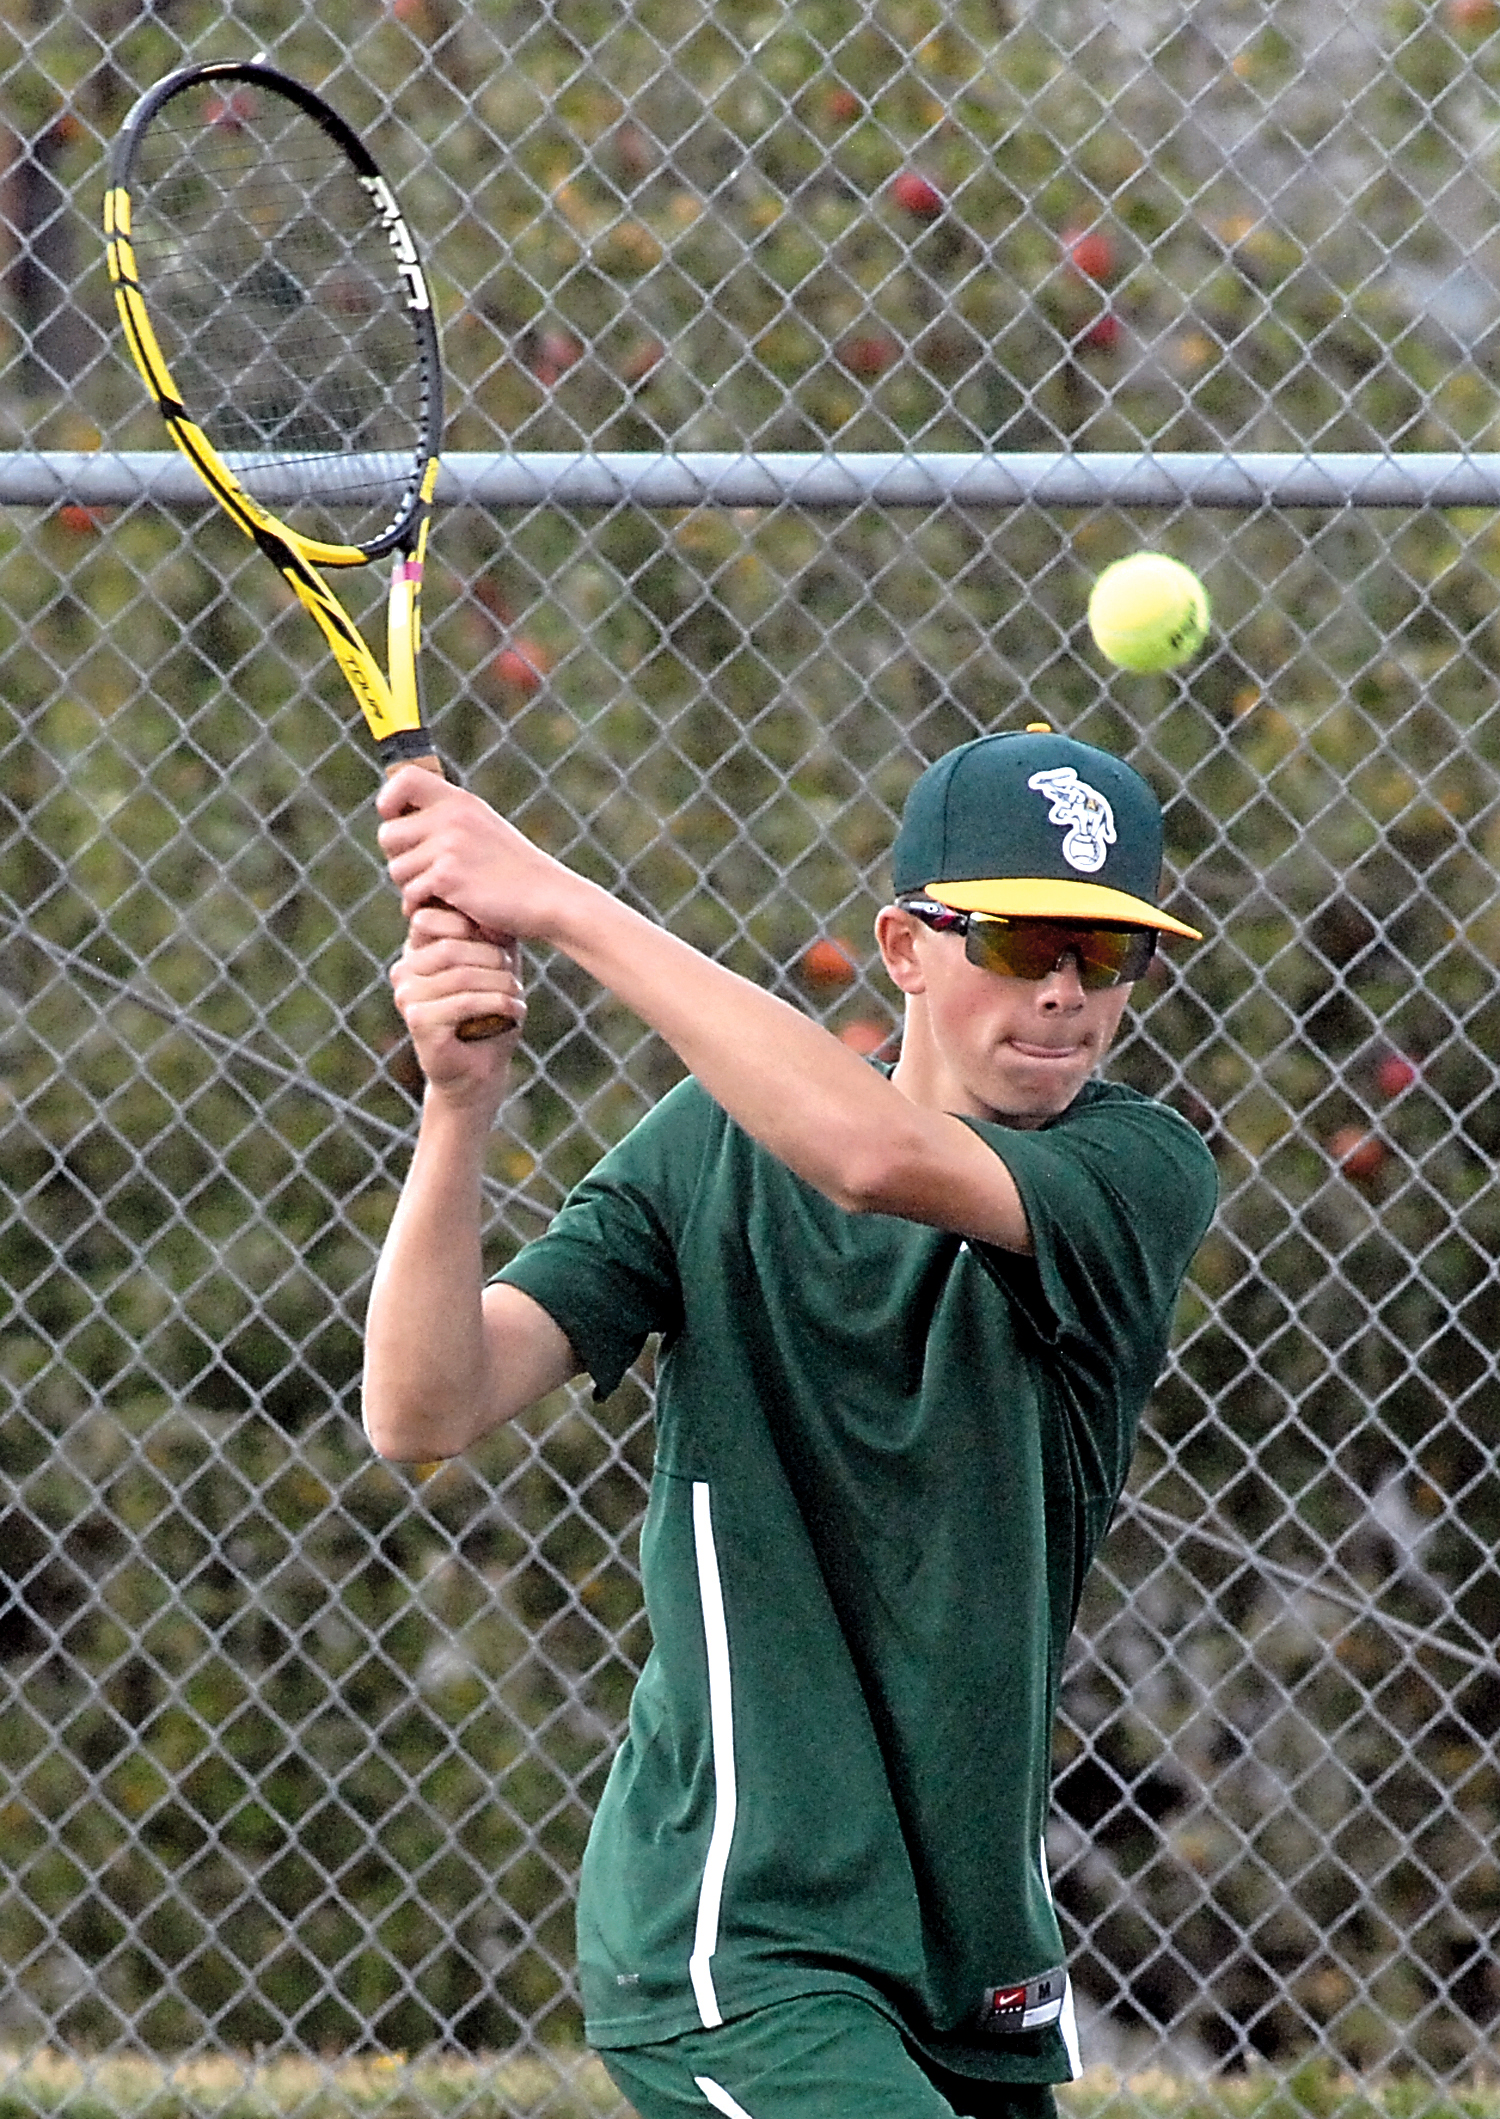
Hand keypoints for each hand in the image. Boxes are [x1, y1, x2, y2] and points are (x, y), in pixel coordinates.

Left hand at [376, 768, 572, 941]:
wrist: (548, 898)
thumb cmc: (515, 873)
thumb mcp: (484, 831)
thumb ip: (448, 823)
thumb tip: (397, 824)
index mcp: (461, 801)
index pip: (405, 778)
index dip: (389, 799)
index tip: (395, 820)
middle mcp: (452, 817)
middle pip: (388, 834)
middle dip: (400, 859)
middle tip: (426, 875)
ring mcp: (450, 845)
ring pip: (397, 869)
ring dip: (412, 888)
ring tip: (443, 894)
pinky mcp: (448, 876)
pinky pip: (410, 894)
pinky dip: (423, 906)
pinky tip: (447, 909)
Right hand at [391, 904, 525, 1101]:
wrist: (481, 1070)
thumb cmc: (490, 1014)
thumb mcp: (495, 967)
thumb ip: (490, 936)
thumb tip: (495, 908)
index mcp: (416, 951)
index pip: (432, 917)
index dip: (474, 926)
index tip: (504, 946)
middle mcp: (404, 970)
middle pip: (452, 946)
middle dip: (492, 959)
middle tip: (514, 977)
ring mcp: (406, 996)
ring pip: (461, 974)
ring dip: (500, 983)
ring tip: (517, 995)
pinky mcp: (418, 1021)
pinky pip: (463, 1001)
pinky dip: (498, 1004)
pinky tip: (516, 1011)